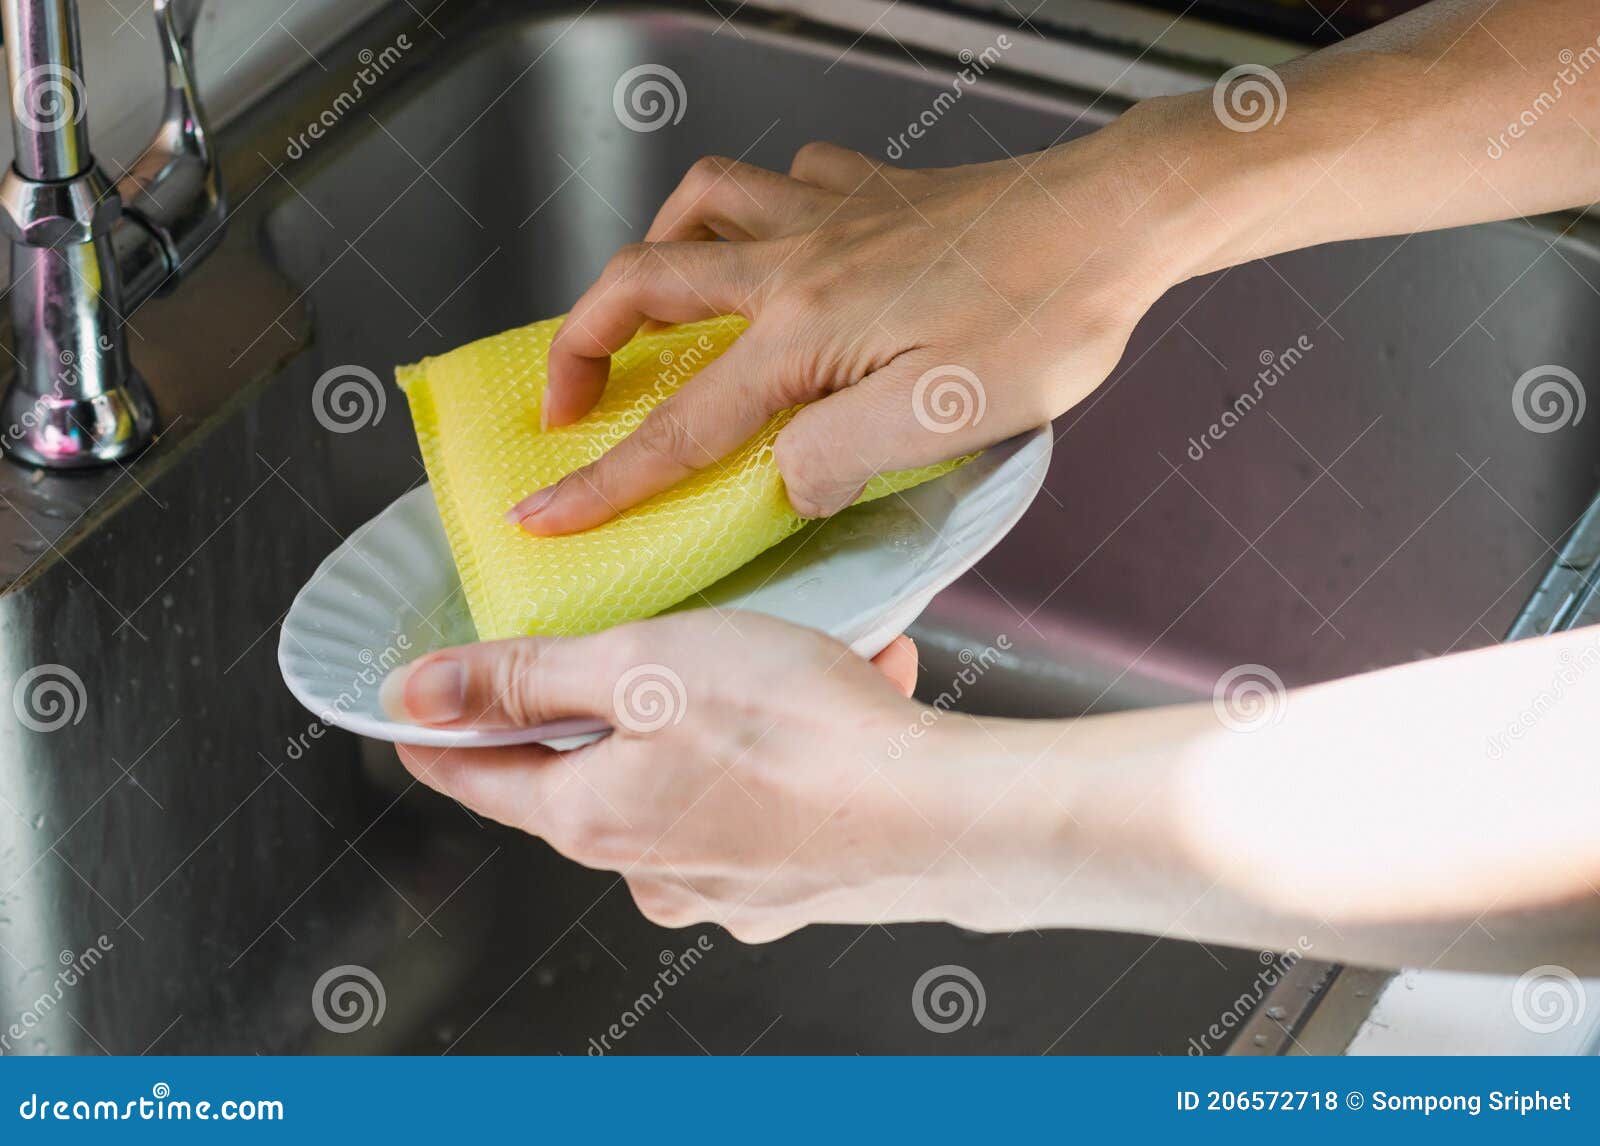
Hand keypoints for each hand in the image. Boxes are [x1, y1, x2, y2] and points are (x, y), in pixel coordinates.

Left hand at [384, 611, 1014, 941]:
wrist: (940, 813)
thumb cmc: (797, 734)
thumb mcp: (639, 668)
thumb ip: (524, 678)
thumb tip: (416, 693)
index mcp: (590, 818)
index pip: (480, 777)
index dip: (440, 734)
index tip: (411, 713)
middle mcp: (646, 868)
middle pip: (589, 774)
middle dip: (612, 705)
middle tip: (642, 648)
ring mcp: (722, 884)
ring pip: (684, 782)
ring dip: (717, 718)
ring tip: (782, 659)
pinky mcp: (790, 882)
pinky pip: (762, 801)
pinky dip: (786, 748)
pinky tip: (838, 697)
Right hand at [511, 132, 1204, 532]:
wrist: (1117, 219)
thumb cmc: (1045, 319)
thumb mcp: (941, 421)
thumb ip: (836, 457)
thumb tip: (779, 480)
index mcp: (801, 332)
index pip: (678, 422)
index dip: (604, 479)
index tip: (542, 515)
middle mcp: (795, 260)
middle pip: (643, 283)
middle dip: (580, 345)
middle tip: (565, 402)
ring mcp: (832, 215)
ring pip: (698, 203)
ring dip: (650, 254)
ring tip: (644, 306)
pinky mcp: (874, 193)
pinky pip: (786, 178)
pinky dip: (754, 204)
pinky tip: (773, 240)